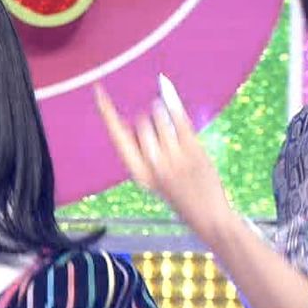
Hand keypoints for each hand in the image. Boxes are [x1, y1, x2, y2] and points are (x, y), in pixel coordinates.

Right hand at [94, 75, 234, 238]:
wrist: (209, 216)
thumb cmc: (180, 195)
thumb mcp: (153, 180)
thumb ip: (143, 154)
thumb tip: (138, 119)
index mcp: (138, 173)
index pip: (116, 136)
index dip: (107, 112)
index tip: (98, 91)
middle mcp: (153, 165)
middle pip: (141, 123)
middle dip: (148, 121)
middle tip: (162, 134)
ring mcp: (175, 157)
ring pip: (160, 116)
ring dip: (162, 113)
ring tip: (171, 127)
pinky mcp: (194, 150)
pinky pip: (180, 118)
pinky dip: (174, 105)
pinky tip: (170, 97)